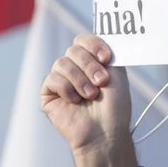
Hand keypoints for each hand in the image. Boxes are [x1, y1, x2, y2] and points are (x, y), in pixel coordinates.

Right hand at [40, 35, 130, 153]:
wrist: (105, 131)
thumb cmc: (115, 107)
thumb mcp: (118, 75)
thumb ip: (108, 54)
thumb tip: (103, 35)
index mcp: (92, 61)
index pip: (84, 40)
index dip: (94, 45)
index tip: (106, 58)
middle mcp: (76, 68)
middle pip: (74, 49)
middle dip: (90, 65)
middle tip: (102, 82)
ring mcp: (62, 80)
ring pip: (62, 63)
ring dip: (80, 79)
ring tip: (91, 95)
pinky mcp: (49, 93)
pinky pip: (52, 79)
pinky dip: (67, 89)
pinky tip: (76, 101)